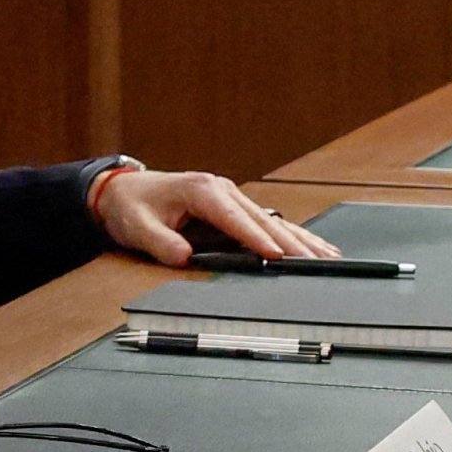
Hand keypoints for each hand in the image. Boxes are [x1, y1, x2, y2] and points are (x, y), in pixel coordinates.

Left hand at [91, 164, 336, 267]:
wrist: (123, 190)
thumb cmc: (131, 206)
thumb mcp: (137, 226)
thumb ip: (159, 242)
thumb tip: (183, 258)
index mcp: (201, 191)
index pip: (235, 219)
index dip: (256, 238)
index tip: (277, 255)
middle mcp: (222, 189)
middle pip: (262, 220)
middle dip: (290, 242)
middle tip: (316, 262)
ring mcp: (230, 196)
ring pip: (271, 220)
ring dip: (299, 239)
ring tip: (327, 256)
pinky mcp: (233, 206)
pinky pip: (265, 222)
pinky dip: (290, 234)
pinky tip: (313, 246)